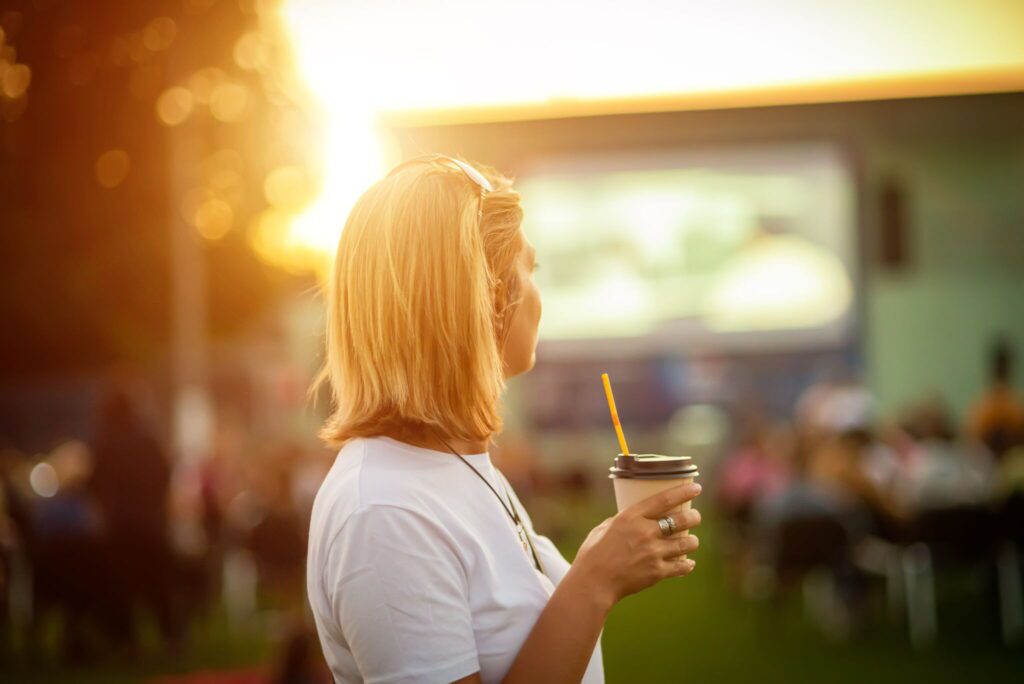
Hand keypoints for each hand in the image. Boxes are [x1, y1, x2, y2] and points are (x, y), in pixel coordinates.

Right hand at [568, 482, 701, 607]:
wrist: (593, 583)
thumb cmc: (593, 554)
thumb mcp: (604, 528)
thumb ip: (620, 521)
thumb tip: (632, 520)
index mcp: (631, 517)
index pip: (664, 499)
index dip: (683, 492)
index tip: (696, 488)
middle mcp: (645, 532)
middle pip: (681, 520)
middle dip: (694, 517)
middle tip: (695, 516)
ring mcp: (653, 552)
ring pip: (686, 544)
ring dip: (692, 542)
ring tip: (692, 541)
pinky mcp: (657, 572)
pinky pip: (681, 567)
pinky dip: (687, 565)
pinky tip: (688, 563)